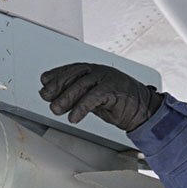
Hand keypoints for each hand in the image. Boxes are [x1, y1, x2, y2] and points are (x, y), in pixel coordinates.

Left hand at [39, 63, 163, 130]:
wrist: (142, 110)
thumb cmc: (118, 103)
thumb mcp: (93, 98)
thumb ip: (77, 95)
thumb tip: (54, 98)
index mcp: (94, 70)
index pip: (71, 69)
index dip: (56, 75)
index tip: (43, 82)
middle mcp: (99, 72)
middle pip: (74, 75)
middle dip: (57, 85)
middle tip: (45, 97)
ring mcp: (107, 79)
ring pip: (81, 85)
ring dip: (66, 98)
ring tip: (56, 109)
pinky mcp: (114, 90)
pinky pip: (94, 98)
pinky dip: (81, 108)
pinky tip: (73, 118)